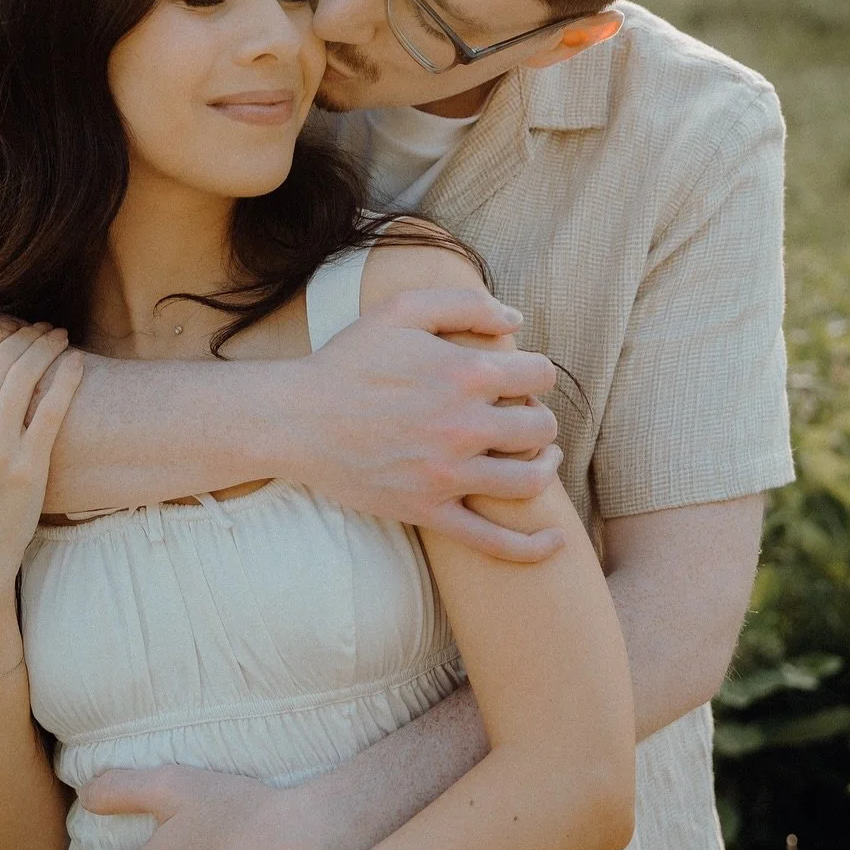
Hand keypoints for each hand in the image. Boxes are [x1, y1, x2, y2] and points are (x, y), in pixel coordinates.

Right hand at [0, 322, 83, 591]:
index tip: (4, 326)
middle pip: (0, 361)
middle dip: (22, 334)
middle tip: (39, 326)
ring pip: (26, 377)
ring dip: (45, 347)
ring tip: (57, 336)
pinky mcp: (30, 465)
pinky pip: (52, 409)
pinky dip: (66, 378)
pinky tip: (75, 361)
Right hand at [296, 286, 565, 559]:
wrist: (296, 419)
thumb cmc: (349, 360)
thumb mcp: (401, 310)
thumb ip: (464, 302)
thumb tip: (516, 317)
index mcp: (464, 372)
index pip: (539, 374)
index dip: (535, 372)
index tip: (518, 377)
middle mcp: (464, 425)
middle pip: (541, 426)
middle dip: (539, 417)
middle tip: (521, 415)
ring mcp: (448, 474)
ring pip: (530, 481)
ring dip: (544, 466)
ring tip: (541, 458)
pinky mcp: (429, 511)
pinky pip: (494, 541)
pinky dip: (531, 546)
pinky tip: (553, 541)